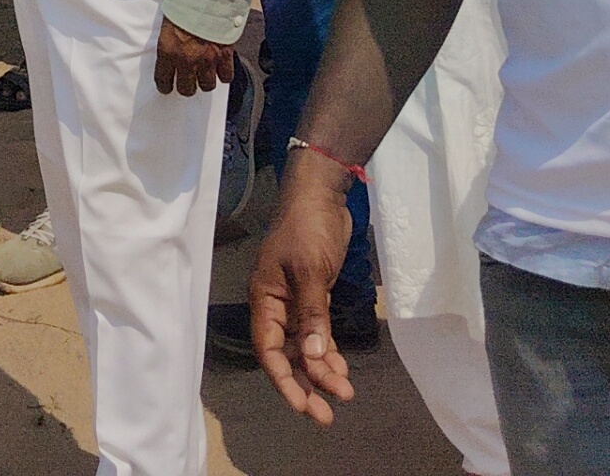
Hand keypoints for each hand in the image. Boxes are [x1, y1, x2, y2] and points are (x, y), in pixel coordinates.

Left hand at [154, 19, 236, 97]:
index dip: (165, 86)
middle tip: (187, 81)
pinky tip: (221, 69)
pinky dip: (224, 75)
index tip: (166, 86)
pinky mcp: (224, 56)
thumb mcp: (168, 22)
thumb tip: (172, 50)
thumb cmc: (185, 2)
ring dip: (205, 81)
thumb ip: (169, 41)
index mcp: (167, 51)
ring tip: (205, 75)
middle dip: (186, 86)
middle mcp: (186, 60)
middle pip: (186, 89)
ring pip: (207, 86)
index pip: (162, 81)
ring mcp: (207, 60)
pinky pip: (226, 77)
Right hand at [248, 168, 361, 420]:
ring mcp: (294, 302)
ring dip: (321, 371)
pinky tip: (342, 368)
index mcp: (265, 301)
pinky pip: (317, 333)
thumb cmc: (308, 229)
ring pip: (304, 348)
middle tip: (326, 415)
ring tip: (344, 394)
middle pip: (286, 356)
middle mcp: (275, 307)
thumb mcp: (310, 271)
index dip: (284, 381)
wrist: (321, 195)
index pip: (269, 351)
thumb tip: (314, 359)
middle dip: (305, 386)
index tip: (303, 405)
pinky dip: (328, 351)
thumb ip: (312, 315)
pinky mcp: (313, 296)